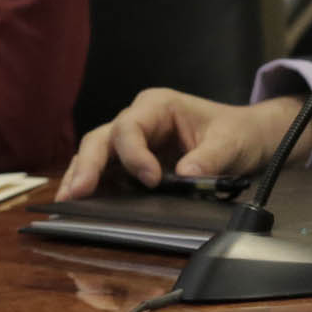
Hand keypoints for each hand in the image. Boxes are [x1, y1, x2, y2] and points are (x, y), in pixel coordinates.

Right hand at [58, 89, 306, 197]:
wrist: (247, 137)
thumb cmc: (237, 132)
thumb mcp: (231, 142)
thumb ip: (210, 157)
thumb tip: (188, 174)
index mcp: (158, 106)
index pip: (131, 127)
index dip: (134, 155)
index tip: (152, 181)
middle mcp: (138, 120)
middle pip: (101, 139)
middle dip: (88, 165)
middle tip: (77, 193)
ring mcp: (131, 142)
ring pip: (96, 154)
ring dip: (80, 177)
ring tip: (65, 202)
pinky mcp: (132, 163)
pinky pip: (106, 172)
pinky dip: (92, 186)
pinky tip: (79, 205)